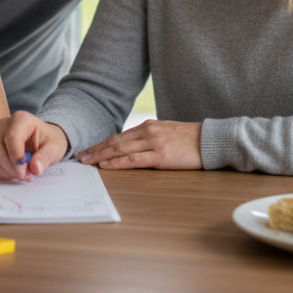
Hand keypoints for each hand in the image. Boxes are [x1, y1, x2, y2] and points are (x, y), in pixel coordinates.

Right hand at [0, 112, 68, 181]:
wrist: (44, 141)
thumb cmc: (48, 141)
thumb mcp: (55, 148)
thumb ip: (46, 157)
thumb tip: (35, 168)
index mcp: (21, 119)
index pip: (11, 136)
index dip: (16, 155)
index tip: (25, 170)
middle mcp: (5, 125)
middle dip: (11, 167)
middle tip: (26, 176)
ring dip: (5, 172)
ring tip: (22, 175)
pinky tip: (12, 174)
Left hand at [76, 120, 202, 170]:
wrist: (211, 140)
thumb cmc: (191, 140)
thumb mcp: (167, 134)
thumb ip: (151, 138)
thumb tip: (135, 147)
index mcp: (149, 126)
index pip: (120, 136)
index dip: (103, 144)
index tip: (89, 150)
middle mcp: (148, 132)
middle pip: (116, 142)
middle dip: (96, 149)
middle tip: (80, 156)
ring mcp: (153, 143)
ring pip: (120, 149)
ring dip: (101, 156)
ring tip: (87, 161)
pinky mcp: (161, 156)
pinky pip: (134, 160)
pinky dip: (117, 162)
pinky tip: (107, 165)